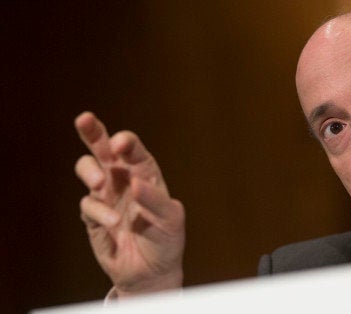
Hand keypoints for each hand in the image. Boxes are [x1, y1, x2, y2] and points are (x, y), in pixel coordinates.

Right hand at [74, 112, 184, 296]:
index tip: (122, 144)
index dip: (127, 143)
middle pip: (104, 149)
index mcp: (146, 174)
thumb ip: (155, 200)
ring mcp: (107, 196)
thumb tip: (135, 182)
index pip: (134, 151)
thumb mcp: (170, 219)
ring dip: (90, 171)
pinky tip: (112, 223)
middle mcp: (124, 180)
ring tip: (100, 183)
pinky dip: (98, 211)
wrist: (152, 272)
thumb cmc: (166, 239)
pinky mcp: (93, 216)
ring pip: (88, 169)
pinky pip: (87, 205)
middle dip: (93, 132)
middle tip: (85, 119)